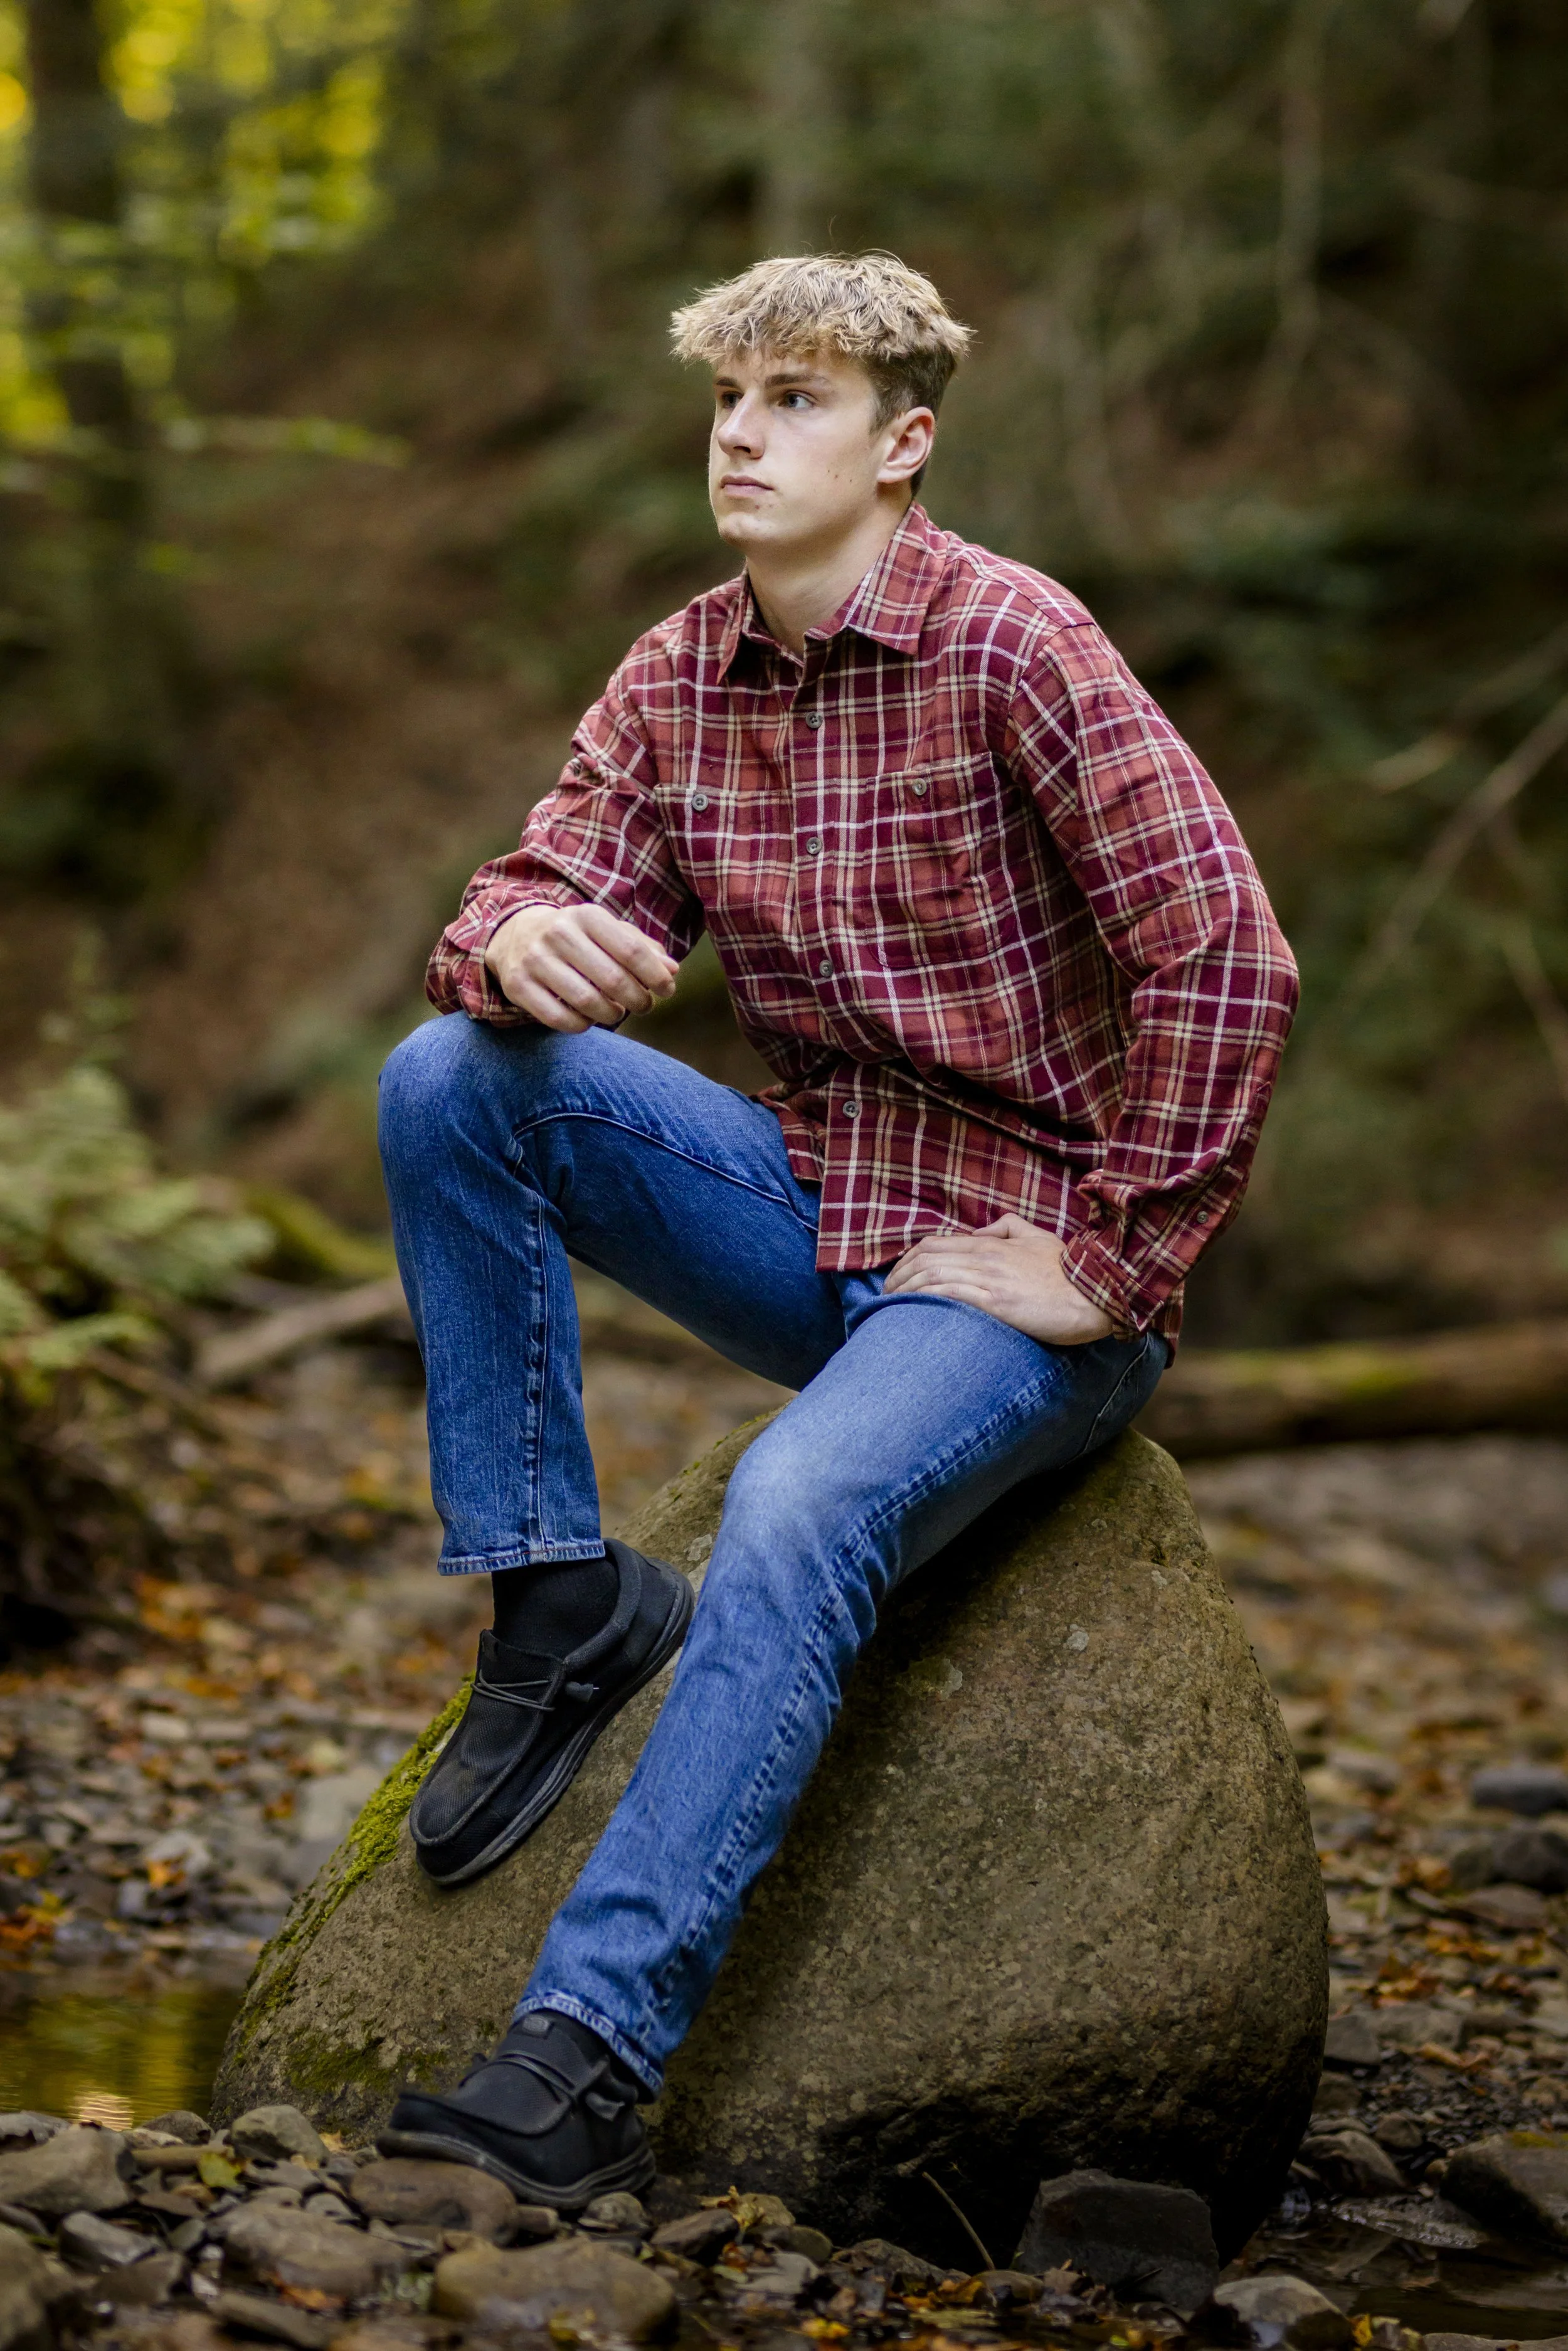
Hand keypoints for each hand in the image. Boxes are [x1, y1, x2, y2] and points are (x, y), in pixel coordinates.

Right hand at [484, 903, 678, 1031]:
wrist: (515, 934)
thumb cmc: (576, 936)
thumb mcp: (607, 931)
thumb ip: (641, 947)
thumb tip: (672, 970)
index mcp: (587, 915)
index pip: (631, 950)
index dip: (656, 976)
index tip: (667, 991)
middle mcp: (558, 933)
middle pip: (613, 980)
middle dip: (637, 1000)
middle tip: (643, 1006)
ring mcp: (535, 960)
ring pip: (588, 1003)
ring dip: (611, 1015)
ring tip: (616, 1012)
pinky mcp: (518, 985)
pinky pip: (560, 1019)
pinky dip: (581, 1025)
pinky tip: (588, 1019)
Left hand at [883, 1214, 1115, 1344]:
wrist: (1095, 1294)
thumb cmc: (1069, 1271)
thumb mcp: (1039, 1237)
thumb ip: (1008, 1227)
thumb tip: (982, 1230)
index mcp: (992, 1243)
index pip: (935, 1243)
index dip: (908, 1259)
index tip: (896, 1277)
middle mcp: (984, 1257)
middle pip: (925, 1259)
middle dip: (897, 1276)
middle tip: (885, 1294)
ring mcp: (988, 1279)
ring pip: (931, 1275)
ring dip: (903, 1289)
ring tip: (889, 1306)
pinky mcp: (995, 1302)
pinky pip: (948, 1294)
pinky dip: (923, 1300)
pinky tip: (910, 1311)